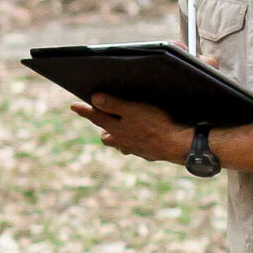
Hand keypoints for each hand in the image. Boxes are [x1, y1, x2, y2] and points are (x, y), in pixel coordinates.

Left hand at [71, 94, 192, 164]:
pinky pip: (137, 148)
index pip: (96, 117)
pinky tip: (143, 138)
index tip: (73, 106)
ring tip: (120, 128)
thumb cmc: (157, 125)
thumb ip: (113, 104)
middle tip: (102, 116)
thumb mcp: (134, 110)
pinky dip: (135, 143)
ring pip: (121, 144)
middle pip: (106, 135)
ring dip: (118, 137)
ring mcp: (136, 149)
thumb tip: (94, 99)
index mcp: (116, 129)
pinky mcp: (149, 153)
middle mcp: (123, 142)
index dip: (84, 110)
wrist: (179, 145)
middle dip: (103, 126)